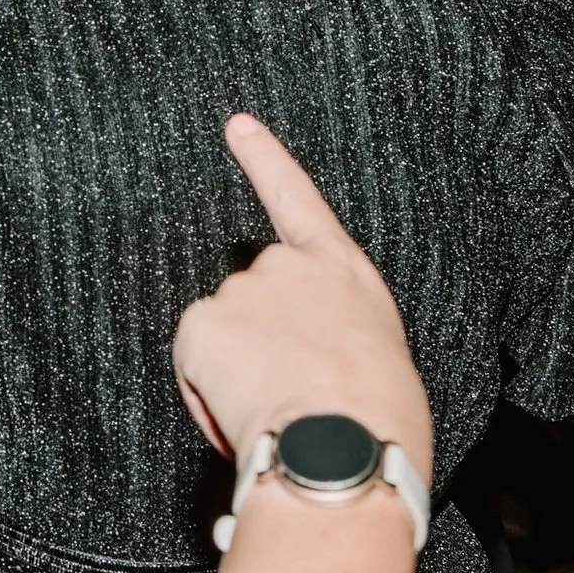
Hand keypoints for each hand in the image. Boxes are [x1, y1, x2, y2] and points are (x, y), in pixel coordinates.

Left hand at [172, 115, 432, 483]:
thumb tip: (300, 357)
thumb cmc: (380, 422)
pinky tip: (244, 413)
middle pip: (250, 299)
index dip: (265, 160)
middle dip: (257, 343)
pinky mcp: (201, 322)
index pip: (297, 200)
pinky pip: (193, 362)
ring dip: (235, 372)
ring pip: (221, 336)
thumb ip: (331, 328)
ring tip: (277, 410)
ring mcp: (240, 290)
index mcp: (343, 272)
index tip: (237, 125)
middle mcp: (286, 268)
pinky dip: (206, 390)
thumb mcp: (376, 357)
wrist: (347, 447)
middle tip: (289, 394)